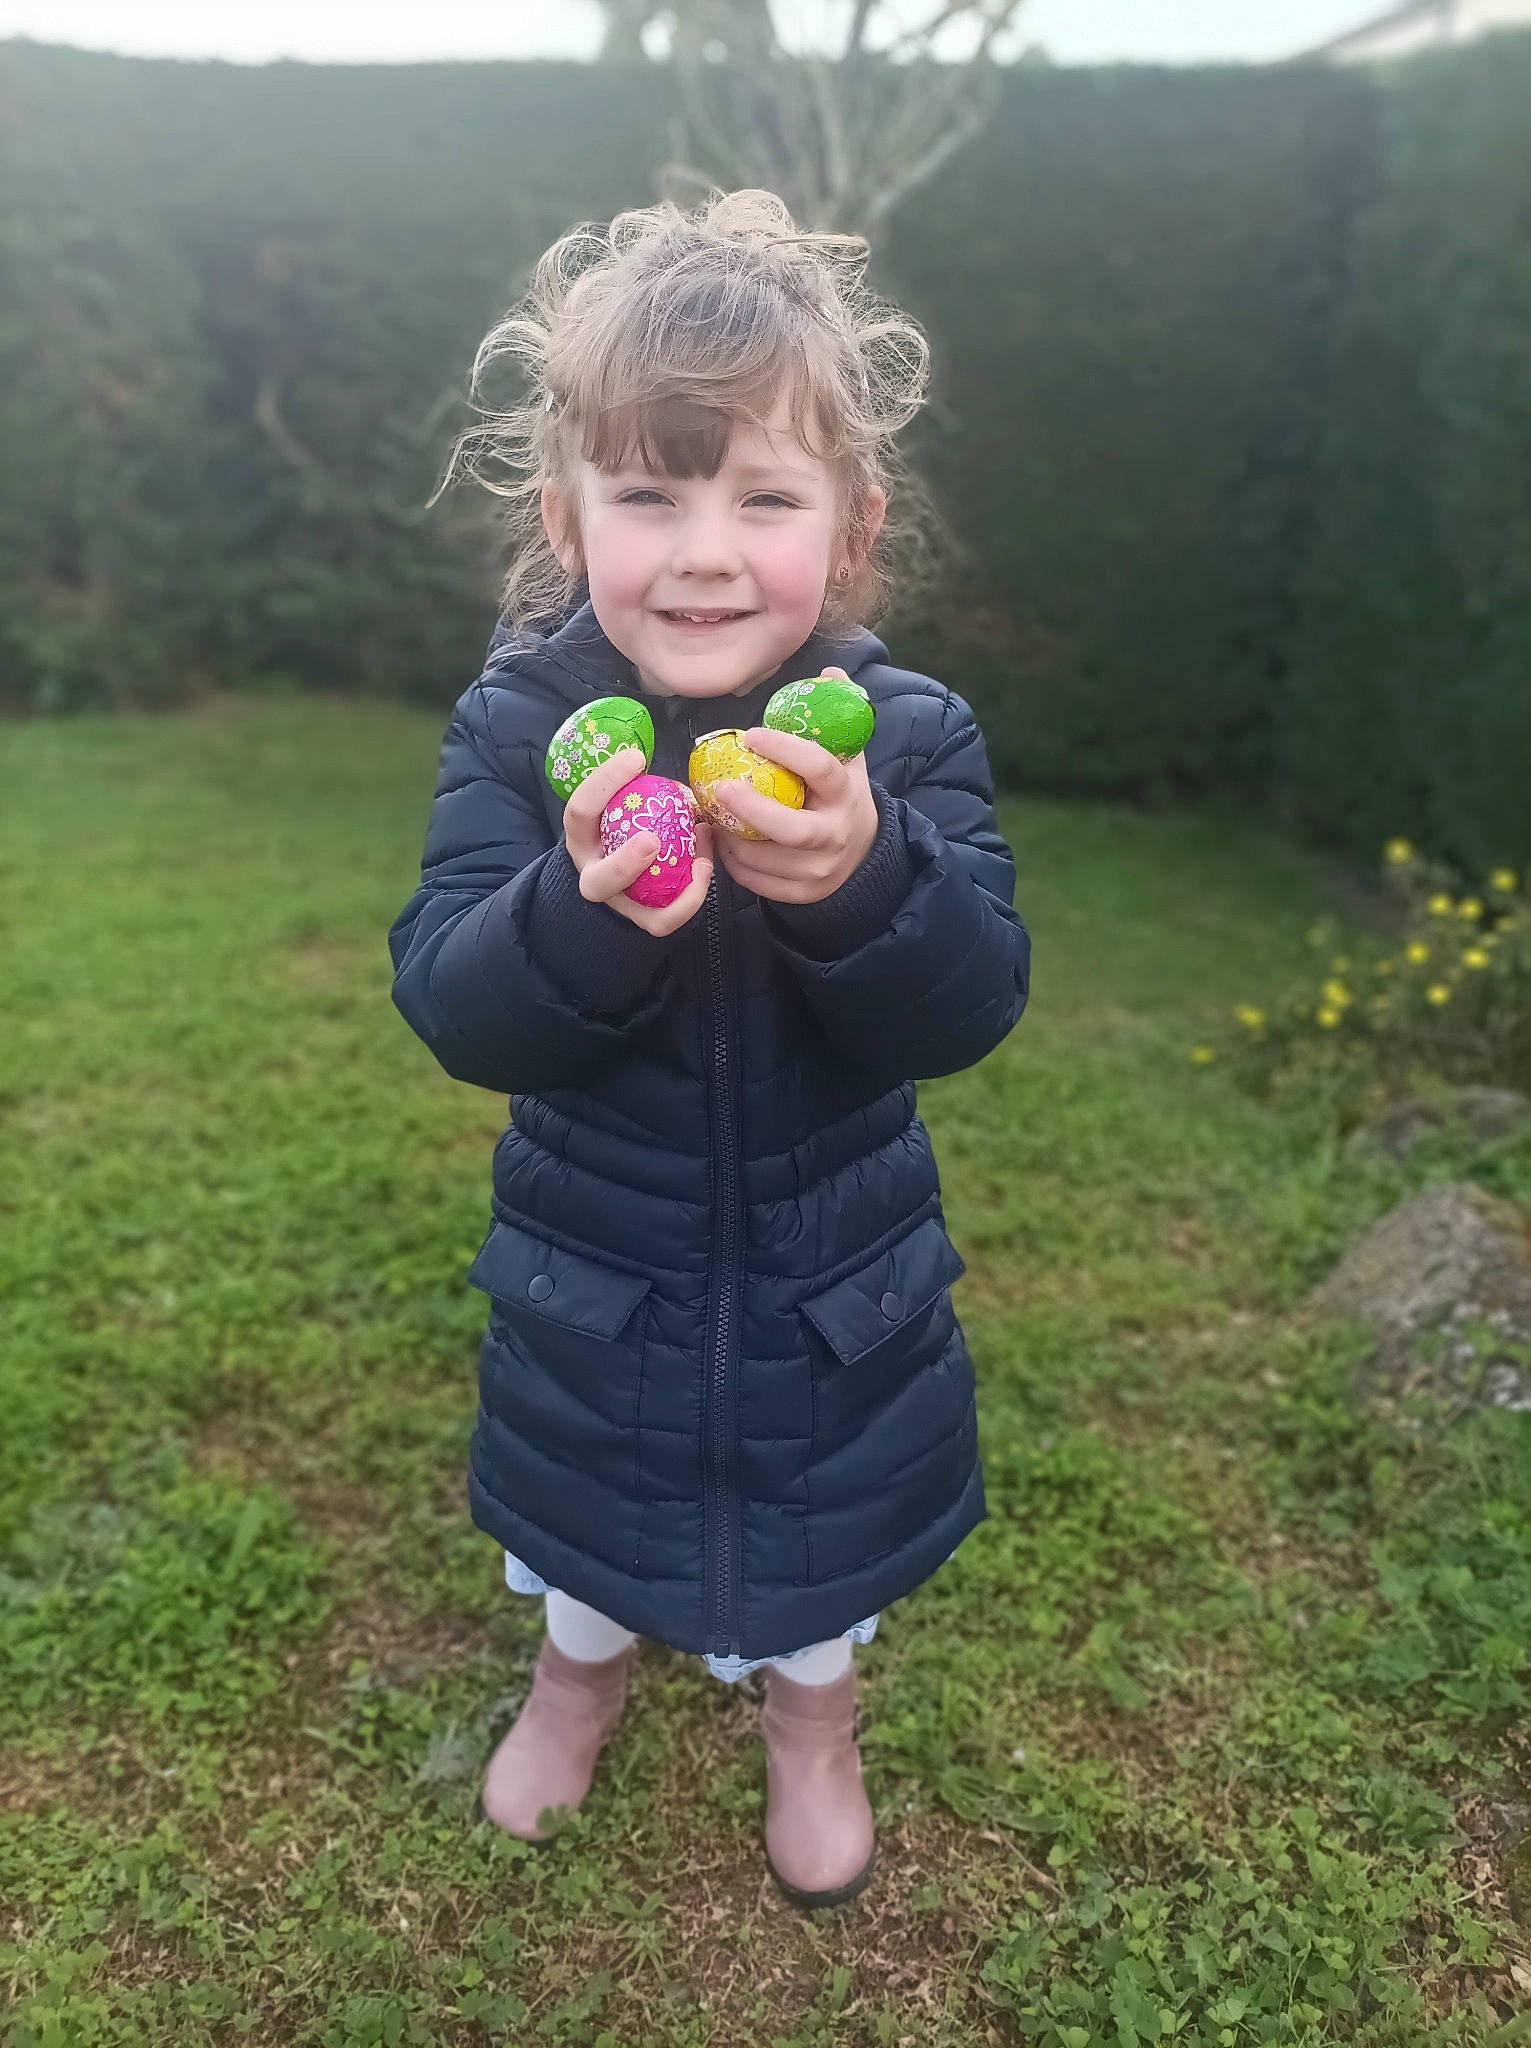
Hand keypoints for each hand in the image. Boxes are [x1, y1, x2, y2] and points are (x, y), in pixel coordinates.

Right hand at [561, 745, 715, 935]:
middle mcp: (595, 873)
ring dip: (672, 888)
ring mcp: (619, 900)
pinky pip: (666, 919)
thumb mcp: (612, 803)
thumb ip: (626, 788)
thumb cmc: (618, 827)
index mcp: (582, 837)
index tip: (636, 759)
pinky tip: (705, 867)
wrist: (614, 874)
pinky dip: (691, 898)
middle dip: (627, 864)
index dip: (605, 783)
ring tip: (701, 858)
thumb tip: (645, 757)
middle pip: (600, 881)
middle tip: (652, 840)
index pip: (581, 810)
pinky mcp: (644, 918)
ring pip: (638, 910)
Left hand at [710, 669, 878, 903]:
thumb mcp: (848, 757)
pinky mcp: (802, 893)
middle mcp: (835, 834)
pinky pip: (758, 882)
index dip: (785, 749)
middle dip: (753, 809)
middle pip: (792, 829)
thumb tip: (828, 673)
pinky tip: (722, 840)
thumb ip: (837, 716)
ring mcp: (819, 869)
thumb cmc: (841, 796)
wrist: (862, 854)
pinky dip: (734, 862)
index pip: (819, 768)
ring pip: (767, 859)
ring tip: (713, 814)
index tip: (752, 734)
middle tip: (721, 787)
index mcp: (845, 793)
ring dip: (732, 837)